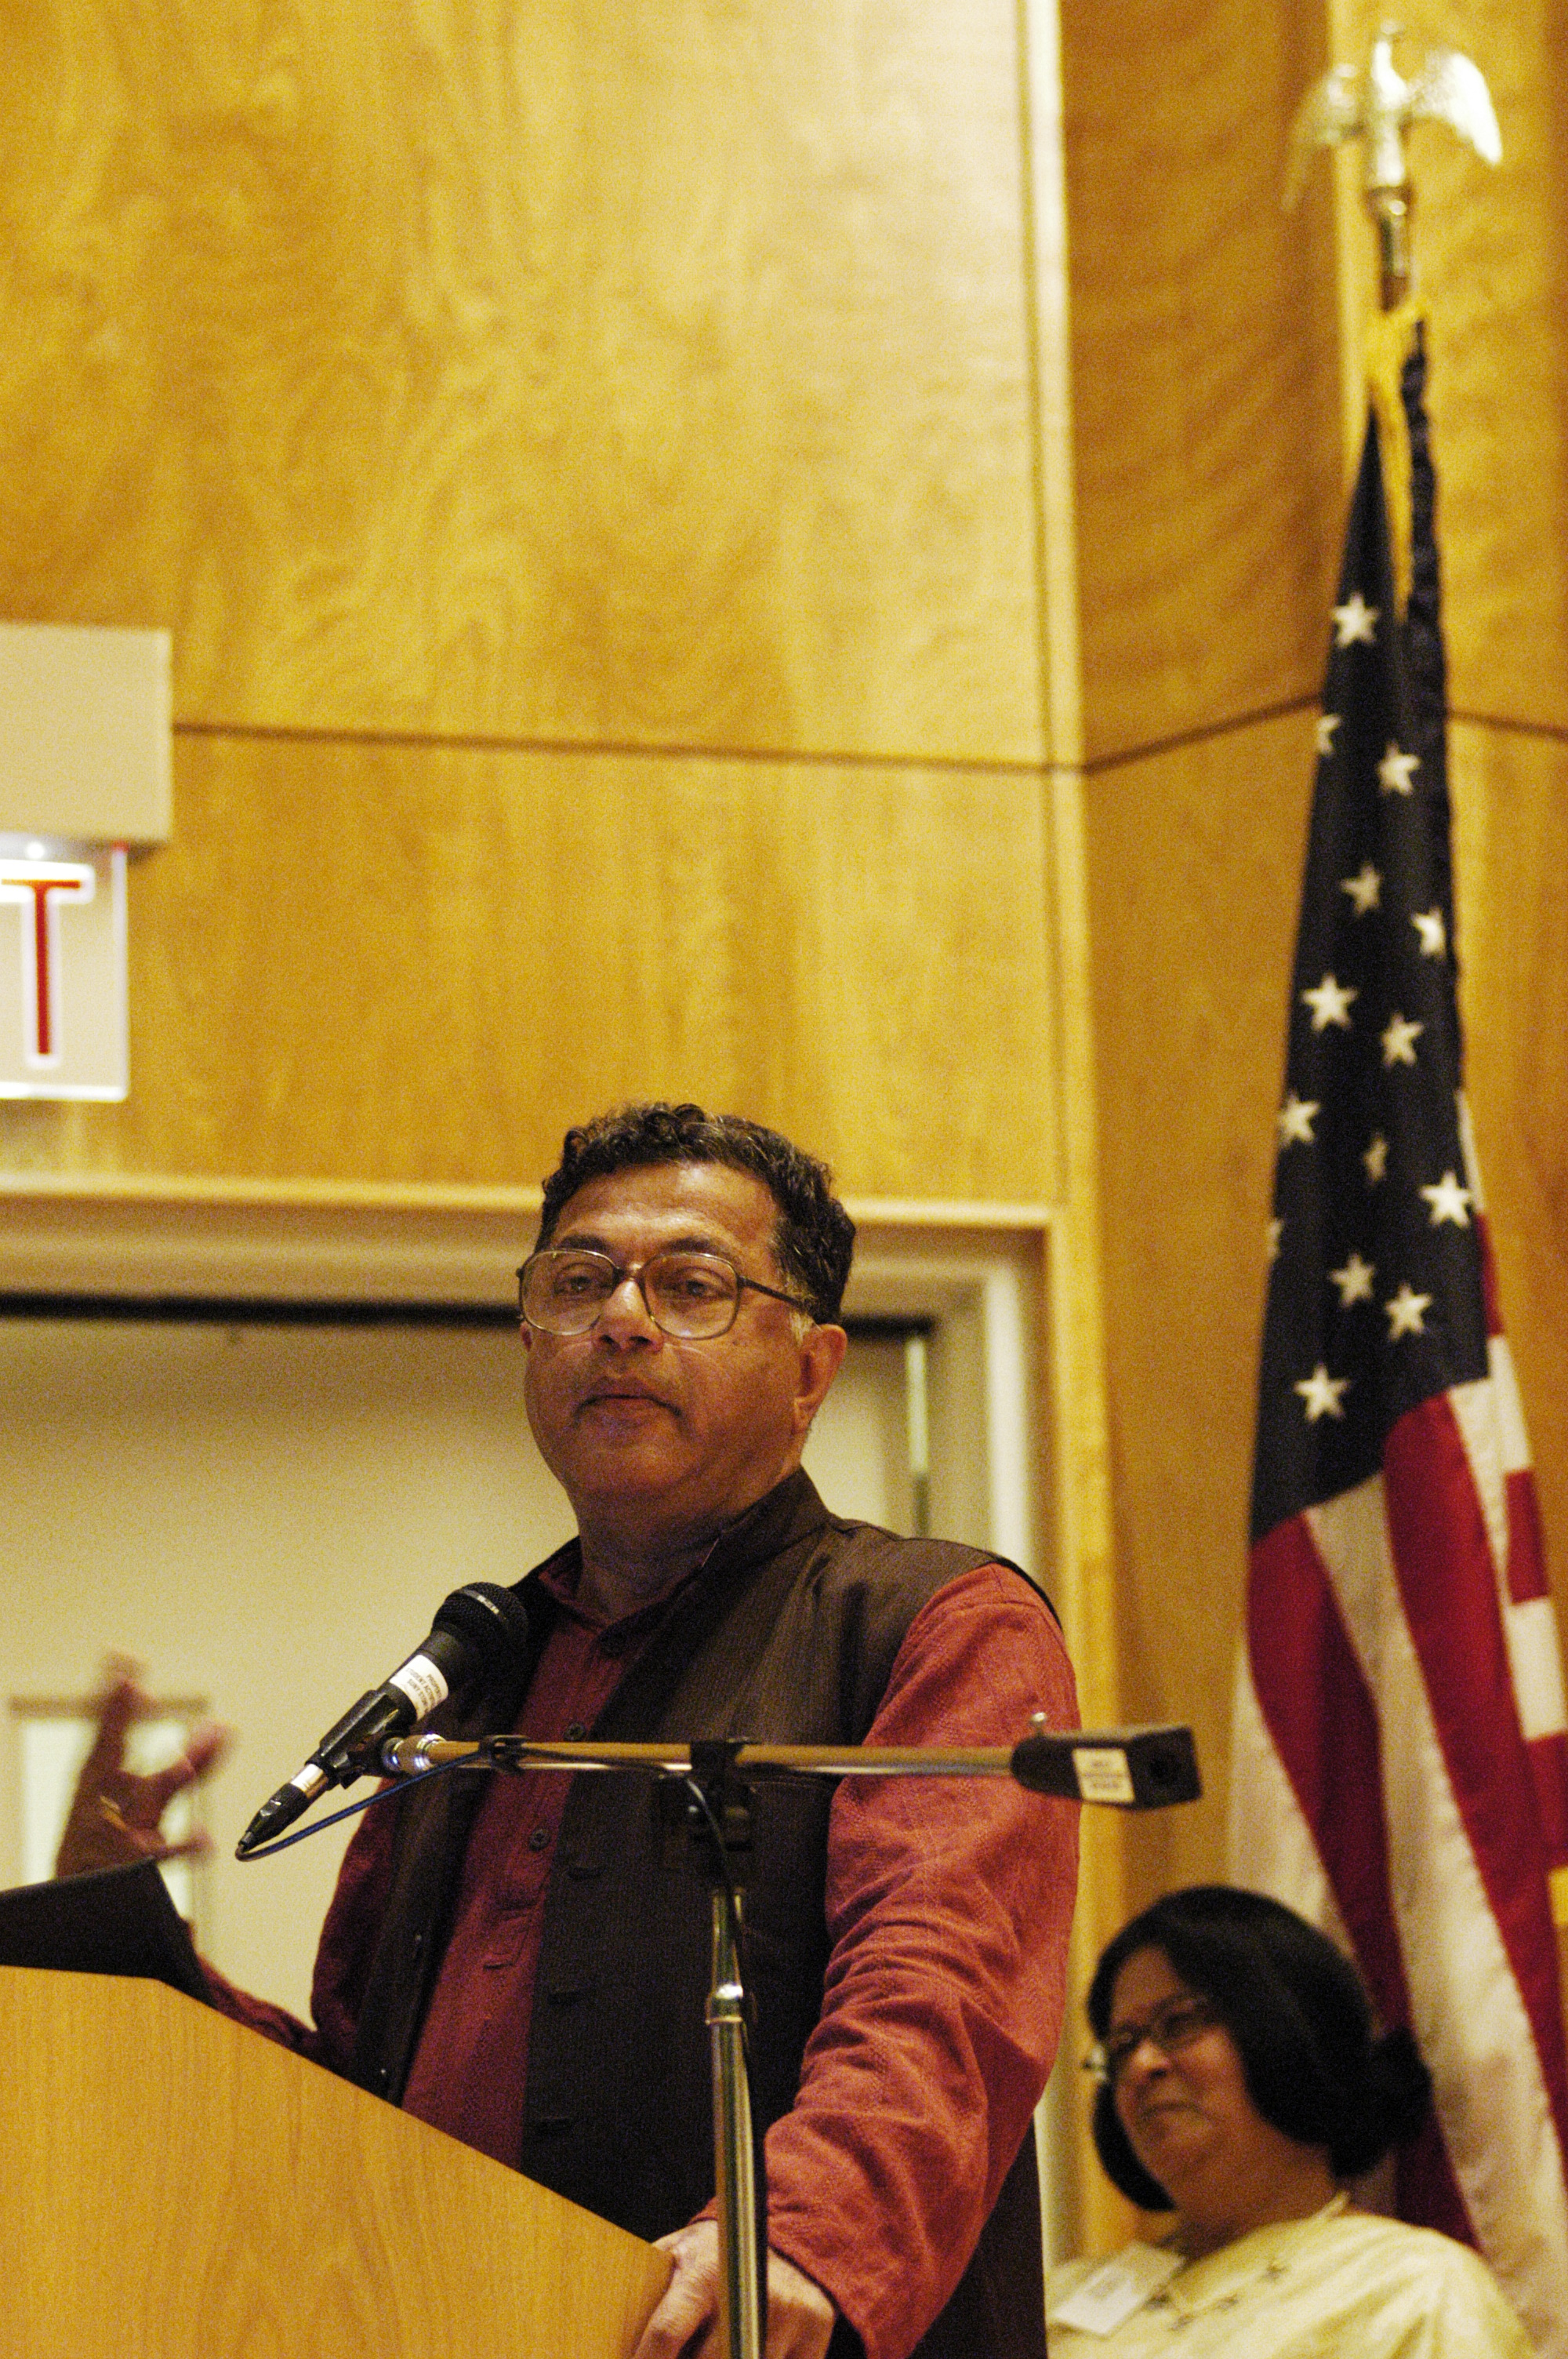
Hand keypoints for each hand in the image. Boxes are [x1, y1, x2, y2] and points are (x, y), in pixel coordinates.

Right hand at [54, 1659, 228, 1879]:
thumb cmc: (115, 1831)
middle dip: (115, 1721)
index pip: (106, 1733)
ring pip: (131, 1805)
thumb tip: (224, 1726)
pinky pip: (157, 1858)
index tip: (122, 1661)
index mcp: (100, 1778)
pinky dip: (179, 1848)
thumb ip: (195, 1762)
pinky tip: (204, 1842)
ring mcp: (108, 1835)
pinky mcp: (125, 1867)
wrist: (83, 1888)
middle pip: (104, 1757)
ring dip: (160, 1783)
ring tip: (184, 1764)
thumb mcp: (156, 1794)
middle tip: (128, 1685)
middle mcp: (100, 1801)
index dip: (114, 1700)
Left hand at [631, 2222, 835, 2358]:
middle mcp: (747, 2291)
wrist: (791, 2241)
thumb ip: (653, 2287)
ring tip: (713, 2354)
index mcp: (704, 2271)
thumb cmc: (717, 2255)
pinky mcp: (815, 2339)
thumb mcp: (679, 2252)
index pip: (666, 2333)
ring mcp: (787, 2318)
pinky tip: (741, 2354)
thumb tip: (605, 2323)